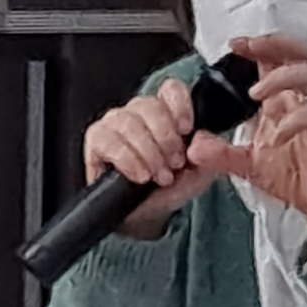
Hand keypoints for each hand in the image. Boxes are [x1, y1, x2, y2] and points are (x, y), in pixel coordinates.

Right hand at [83, 78, 222, 237]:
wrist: (146, 217)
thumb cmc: (169, 188)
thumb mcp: (199, 174)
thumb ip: (209, 155)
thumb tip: (200, 141)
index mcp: (166, 113)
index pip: (170, 89)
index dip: (179, 105)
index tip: (186, 130)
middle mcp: (138, 113)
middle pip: (150, 105)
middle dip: (165, 138)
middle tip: (175, 164)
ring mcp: (114, 124)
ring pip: (128, 122)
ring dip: (148, 152)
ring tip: (158, 175)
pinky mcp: (96, 140)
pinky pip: (108, 140)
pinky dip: (127, 159)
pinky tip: (139, 174)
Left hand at [189, 34, 306, 258]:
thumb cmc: (298, 178)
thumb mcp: (249, 165)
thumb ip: (221, 154)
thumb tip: (194, 146)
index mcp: (285, 102)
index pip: (276, 60)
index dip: (258, 46)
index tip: (235, 45)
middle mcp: (304, 101)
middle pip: (299, 54)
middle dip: (274, 44)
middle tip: (250, 48)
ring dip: (279, 78)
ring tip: (255, 94)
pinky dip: (294, 121)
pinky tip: (276, 136)